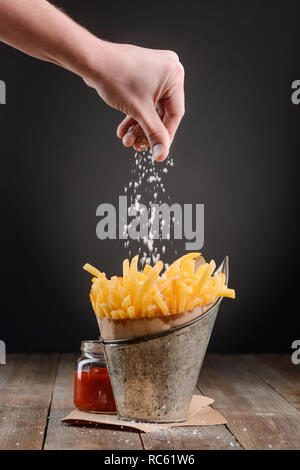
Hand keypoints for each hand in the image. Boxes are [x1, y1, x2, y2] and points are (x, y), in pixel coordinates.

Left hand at [83, 42, 184, 160]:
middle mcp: (168, 71)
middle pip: (162, 112)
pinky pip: (143, 100)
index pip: (175, 114)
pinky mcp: (142, 75)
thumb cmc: (116, 77)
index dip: (166, 135)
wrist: (92, 62)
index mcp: (175, 75)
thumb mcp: (140, 111)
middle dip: (147, 131)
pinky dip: (134, 115)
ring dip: (138, 126)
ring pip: (150, 108)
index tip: (158, 150)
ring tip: (128, 140)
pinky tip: (124, 130)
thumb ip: (154, 134)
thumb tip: (162, 154)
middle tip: (138, 146)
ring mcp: (155, 72)